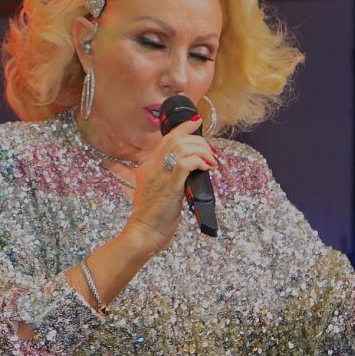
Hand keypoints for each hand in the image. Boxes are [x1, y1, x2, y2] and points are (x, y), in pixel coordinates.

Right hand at [121, 115, 217, 253]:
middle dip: (197, 140)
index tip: (196, 121)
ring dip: (201, 151)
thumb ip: (168, 179)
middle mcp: (151, 168)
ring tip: (211, 161)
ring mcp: (159, 176)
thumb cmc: (152, 218)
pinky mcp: (169, 186)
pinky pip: (185, 164)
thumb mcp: (156, 192)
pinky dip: (199, 161)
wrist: (143, 234)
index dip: (183, 128)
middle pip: (175, 140)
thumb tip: (189, 171)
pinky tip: (206, 167)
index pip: (166, 140)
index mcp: (147, 167)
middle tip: (210, 152)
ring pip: (182, 148)